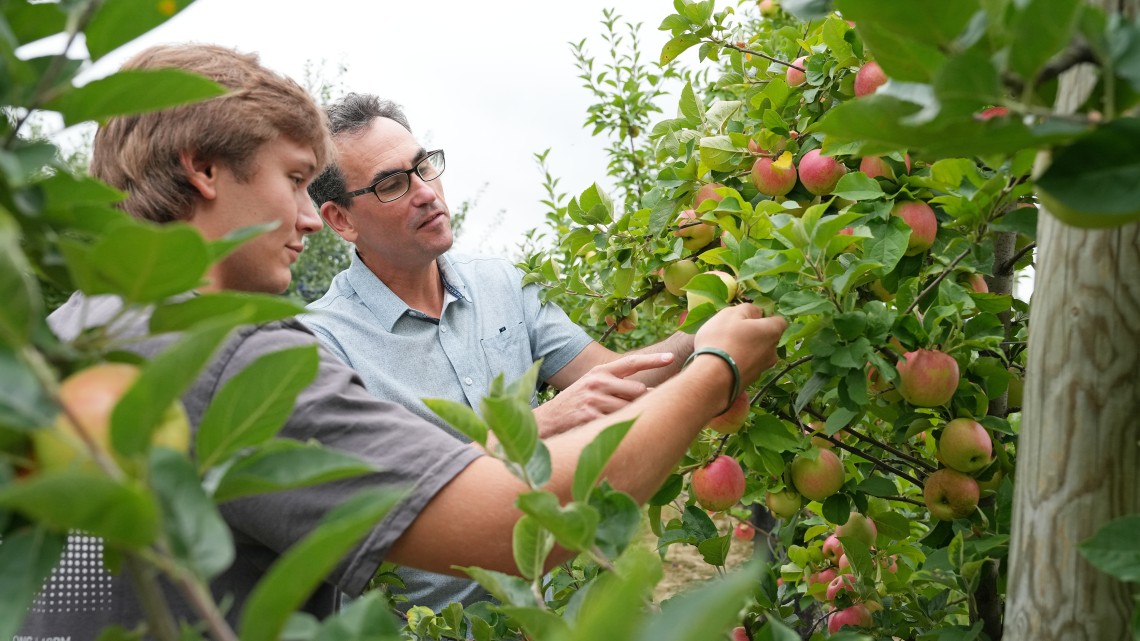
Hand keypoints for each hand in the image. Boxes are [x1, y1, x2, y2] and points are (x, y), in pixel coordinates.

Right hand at [533, 352, 674, 437]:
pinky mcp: (591, 417)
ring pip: (630, 407)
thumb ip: (617, 384)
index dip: (653, 359)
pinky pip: (618, 422)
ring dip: (629, 416)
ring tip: (613, 420)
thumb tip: (650, 391)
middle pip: (638, 390)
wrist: (547, 421)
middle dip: (639, 401)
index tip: (671, 357)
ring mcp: (594, 399)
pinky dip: (617, 427)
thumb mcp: (592, 386)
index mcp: (600, 371)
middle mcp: (598, 382)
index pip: (631, 362)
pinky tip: (606, 428)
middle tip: (628, 410)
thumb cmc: (576, 404)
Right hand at [694, 304, 786, 386]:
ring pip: (757, 353)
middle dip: (755, 334)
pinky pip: (747, 366)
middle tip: (734, 331)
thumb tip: (758, 313)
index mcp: (772, 332)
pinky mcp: (750, 382)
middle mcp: (772, 352)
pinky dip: (739, 362)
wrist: (712, 378)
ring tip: (726, 348)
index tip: (751, 316)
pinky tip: (723, 362)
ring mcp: (762, 369)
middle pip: (768, 338)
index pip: (780, 320)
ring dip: (747, 349)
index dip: (767, 316)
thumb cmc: (722, 340)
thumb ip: (749, 309)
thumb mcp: (732, 314)